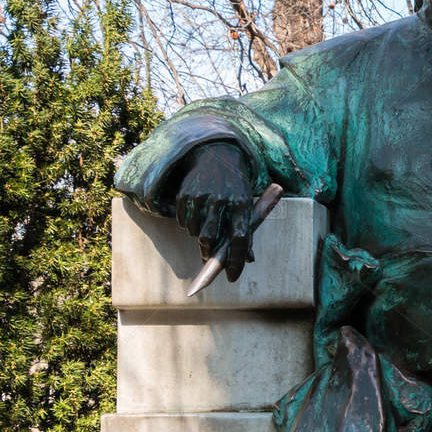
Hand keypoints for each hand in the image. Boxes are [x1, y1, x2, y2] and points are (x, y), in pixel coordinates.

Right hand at [173, 141, 256, 280]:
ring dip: (199, 237)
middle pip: (210, 239)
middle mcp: (221, 199)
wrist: (216, 154)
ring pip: (194, 233)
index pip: (240, 238)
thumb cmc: (236, 185)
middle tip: (210, 257)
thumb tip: (248, 260)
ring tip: (206, 226)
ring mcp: (201, 195)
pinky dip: (188, 224)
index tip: (233, 277)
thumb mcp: (246, 204)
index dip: (236, 261)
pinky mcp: (185, 193)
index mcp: (241, 203)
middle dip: (209, 253)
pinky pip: (183, 222)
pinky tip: (197, 214)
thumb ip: (248, 231)